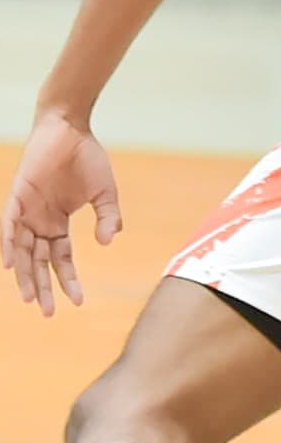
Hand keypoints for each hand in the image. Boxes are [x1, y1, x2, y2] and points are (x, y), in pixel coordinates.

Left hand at [3, 117, 122, 315]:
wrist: (70, 129)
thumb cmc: (87, 158)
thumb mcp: (105, 193)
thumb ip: (108, 217)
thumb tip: (108, 242)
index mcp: (58, 222)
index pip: (62, 259)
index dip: (68, 280)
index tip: (78, 301)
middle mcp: (39, 222)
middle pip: (38, 263)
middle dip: (42, 288)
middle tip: (47, 313)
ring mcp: (26, 212)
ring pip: (21, 251)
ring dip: (24, 275)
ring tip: (30, 298)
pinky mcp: (17, 198)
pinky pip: (8, 227)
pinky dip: (8, 246)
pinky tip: (10, 265)